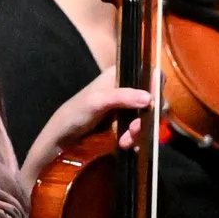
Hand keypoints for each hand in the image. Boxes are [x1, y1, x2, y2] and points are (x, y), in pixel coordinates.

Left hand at [23, 70, 149, 178]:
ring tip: (126, 141)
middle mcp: (127, 86)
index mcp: (119, 73)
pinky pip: (142, 126)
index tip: (153, 104)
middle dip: (148, 116)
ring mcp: (128, 104)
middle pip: (154, 96)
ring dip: (141, 130)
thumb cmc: (74, 114)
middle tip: (135, 129)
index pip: (150, 72)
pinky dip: (138, 137)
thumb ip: (122, 97)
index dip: (156, 86)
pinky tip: (128, 144)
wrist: (62, 138)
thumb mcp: (96, 102)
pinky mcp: (127, 120)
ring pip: (149, 114)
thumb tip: (150, 99)